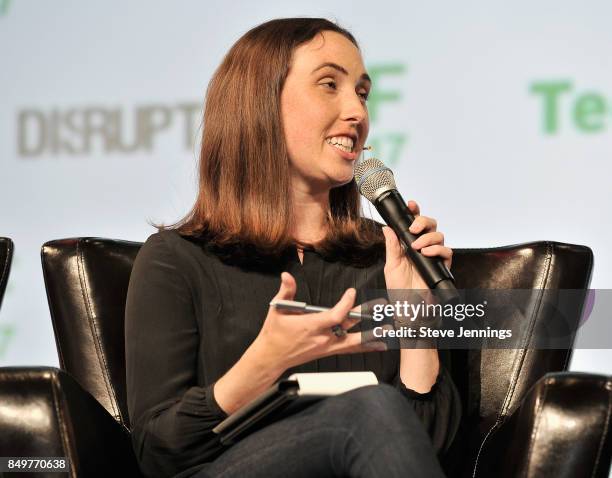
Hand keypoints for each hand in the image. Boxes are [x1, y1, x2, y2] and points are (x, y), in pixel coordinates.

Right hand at [251, 272, 385, 372]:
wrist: (272, 356)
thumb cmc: (275, 333)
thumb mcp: (277, 309)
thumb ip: (286, 291)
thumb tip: (286, 276)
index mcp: (311, 326)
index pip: (335, 316)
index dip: (346, 304)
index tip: (352, 293)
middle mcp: (322, 338)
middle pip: (350, 327)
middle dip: (367, 317)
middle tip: (382, 307)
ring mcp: (327, 346)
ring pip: (354, 341)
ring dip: (372, 334)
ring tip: (388, 329)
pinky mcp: (329, 351)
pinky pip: (351, 349)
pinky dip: (366, 346)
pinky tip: (379, 345)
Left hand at [382, 200, 452, 290]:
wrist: (410, 307)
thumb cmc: (400, 290)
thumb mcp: (391, 265)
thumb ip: (392, 246)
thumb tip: (387, 228)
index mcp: (410, 245)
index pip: (414, 224)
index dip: (415, 212)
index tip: (411, 204)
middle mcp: (423, 248)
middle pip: (430, 225)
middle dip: (423, 221)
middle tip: (413, 229)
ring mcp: (434, 256)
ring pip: (439, 235)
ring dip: (428, 237)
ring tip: (417, 247)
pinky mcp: (443, 265)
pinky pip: (447, 251)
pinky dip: (437, 249)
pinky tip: (427, 253)